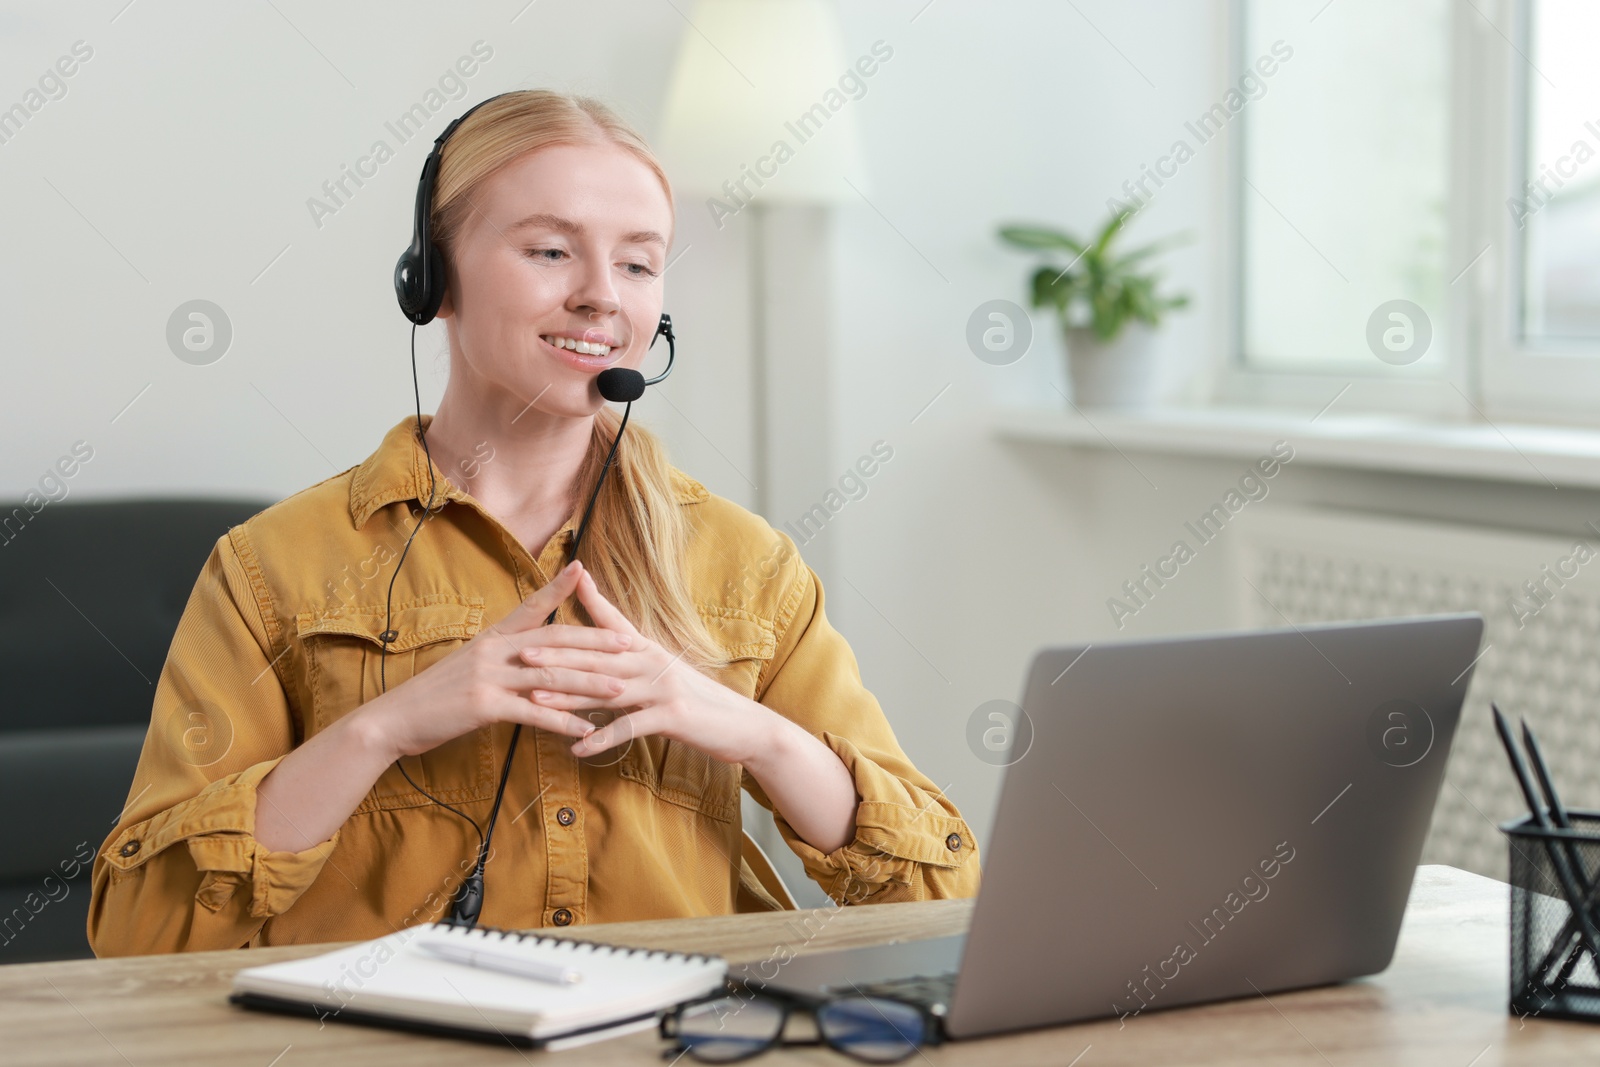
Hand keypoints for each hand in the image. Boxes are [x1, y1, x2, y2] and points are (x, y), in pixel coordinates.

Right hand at [358, 560, 619, 760]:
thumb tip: (526, 653)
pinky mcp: (484, 706)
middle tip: (629, 642)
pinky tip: (587, 728)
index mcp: (491, 638)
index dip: (557, 588)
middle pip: (554, 640)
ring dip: (589, 684)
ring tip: (621, 689)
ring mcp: (489, 677)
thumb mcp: (468, 666)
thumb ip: (499, 657)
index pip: (530, 606)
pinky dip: (563, 721)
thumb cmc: (434, 696)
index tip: (583, 569)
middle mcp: (493, 651)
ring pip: (551, 676)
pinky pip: (534, 713)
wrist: (393, 719)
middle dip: (594, 641)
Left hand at [516, 566, 783, 765]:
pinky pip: (628, 728)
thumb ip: (638, 662)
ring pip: (606, 690)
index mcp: (650, 650)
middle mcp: (653, 663)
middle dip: (558, 656)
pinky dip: (601, 739)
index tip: (561, 583)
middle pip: (597, 657)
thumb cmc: (701, 702)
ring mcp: (662, 688)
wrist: (744, 725)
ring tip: (534, 700)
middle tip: (522, 654)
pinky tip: (577, 748)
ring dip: (568, 697)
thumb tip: (608, 657)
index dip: (589, 601)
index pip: (613, 622)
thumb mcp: (669, 674)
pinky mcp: (671, 716)